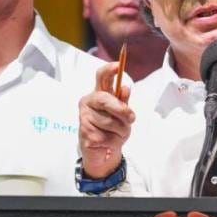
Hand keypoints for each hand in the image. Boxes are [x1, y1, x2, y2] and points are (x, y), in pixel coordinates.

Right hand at [79, 61, 134, 177]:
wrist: (102, 151)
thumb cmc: (113, 128)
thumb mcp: (122, 114)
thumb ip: (123, 101)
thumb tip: (125, 88)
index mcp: (99, 93)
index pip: (101, 77)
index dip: (109, 70)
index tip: (118, 65)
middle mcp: (88, 102)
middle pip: (105, 99)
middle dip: (121, 109)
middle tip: (131, 118)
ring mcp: (84, 118)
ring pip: (110, 121)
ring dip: (121, 130)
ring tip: (118, 133)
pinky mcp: (85, 134)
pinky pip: (108, 136)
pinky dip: (115, 141)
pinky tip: (110, 142)